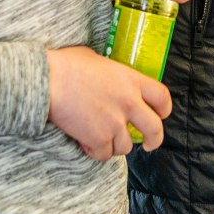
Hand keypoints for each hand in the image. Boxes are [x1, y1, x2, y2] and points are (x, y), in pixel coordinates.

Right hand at [47, 46, 171, 158]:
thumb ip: (110, 73)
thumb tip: (106, 76)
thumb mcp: (98, 59)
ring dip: (114, 144)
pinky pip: (103, 154)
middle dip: (154, 140)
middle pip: (155, 129)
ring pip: (125, 146)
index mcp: (131, 80)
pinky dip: (94, 151)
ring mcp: (115, 122)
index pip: (162, 96)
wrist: (49, 81)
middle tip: (148, 145)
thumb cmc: (68, 65)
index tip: (161, 115)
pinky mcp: (99, 138)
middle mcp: (129, 103)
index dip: (164, 109)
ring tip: (100, 136)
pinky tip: (84, 141)